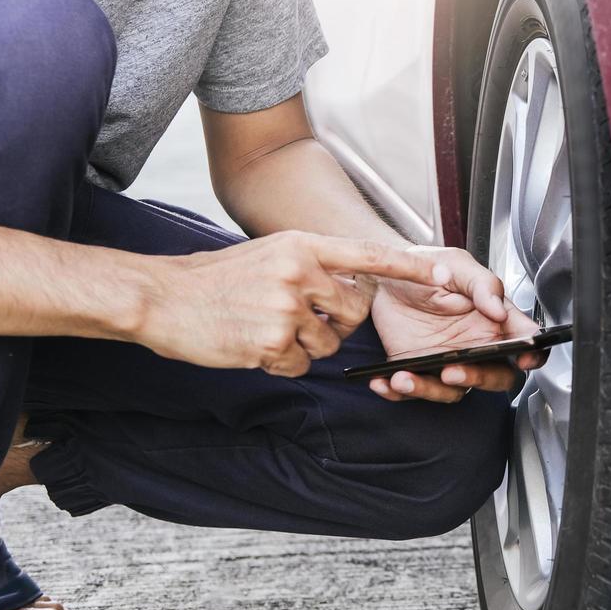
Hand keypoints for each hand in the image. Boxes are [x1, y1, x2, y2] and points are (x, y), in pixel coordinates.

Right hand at [140, 231, 449, 376]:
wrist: (163, 297)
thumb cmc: (217, 278)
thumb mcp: (270, 254)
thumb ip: (312, 264)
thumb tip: (351, 285)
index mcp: (302, 245)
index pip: (369, 255)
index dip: (410, 267)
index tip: (446, 274)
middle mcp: (300, 272)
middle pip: (354, 310)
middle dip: (336, 322)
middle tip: (298, 318)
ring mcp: (286, 308)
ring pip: (329, 342)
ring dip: (304, 345)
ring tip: (266, 328)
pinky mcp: (272, 342)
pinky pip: (301, 364)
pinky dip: (282, 362)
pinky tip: (254, 345)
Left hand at [367, 246, 545, 403]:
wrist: (385, 274)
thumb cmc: (427, 267)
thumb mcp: (456, 265)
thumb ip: (482, 285)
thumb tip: (498, 310)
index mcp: (493, 319)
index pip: (523, 340)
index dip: (532, 353)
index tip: (524, 357)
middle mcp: (475, 344)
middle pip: (495, 376)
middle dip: (478, 379)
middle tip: (454, 370)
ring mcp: (447, 360)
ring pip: (453, 390)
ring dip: (431, 389)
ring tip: (406, 377)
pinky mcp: (418, 369)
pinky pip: (414, 391)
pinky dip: (399, 391)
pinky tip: (384, 381)